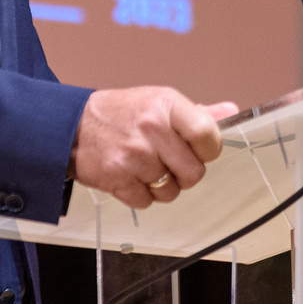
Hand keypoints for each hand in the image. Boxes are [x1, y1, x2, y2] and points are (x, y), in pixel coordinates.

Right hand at [68, 87, 239, 208]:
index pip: (207, 135)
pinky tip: (132, 176)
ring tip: (148, 168)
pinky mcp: (117, 178)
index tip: (200, 150)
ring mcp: (133, 155)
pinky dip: (142, 195)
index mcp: (166, 105)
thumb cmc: (120, 113)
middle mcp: (151, 128)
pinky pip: (147, 201)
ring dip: (163, 186)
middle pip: (194, 172)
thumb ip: (197, 112)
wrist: (72, 126)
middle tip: (170, 162)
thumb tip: (230, 111)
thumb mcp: (159, 102)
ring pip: (171, 191)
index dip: (209, 150)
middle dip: (186, 173)